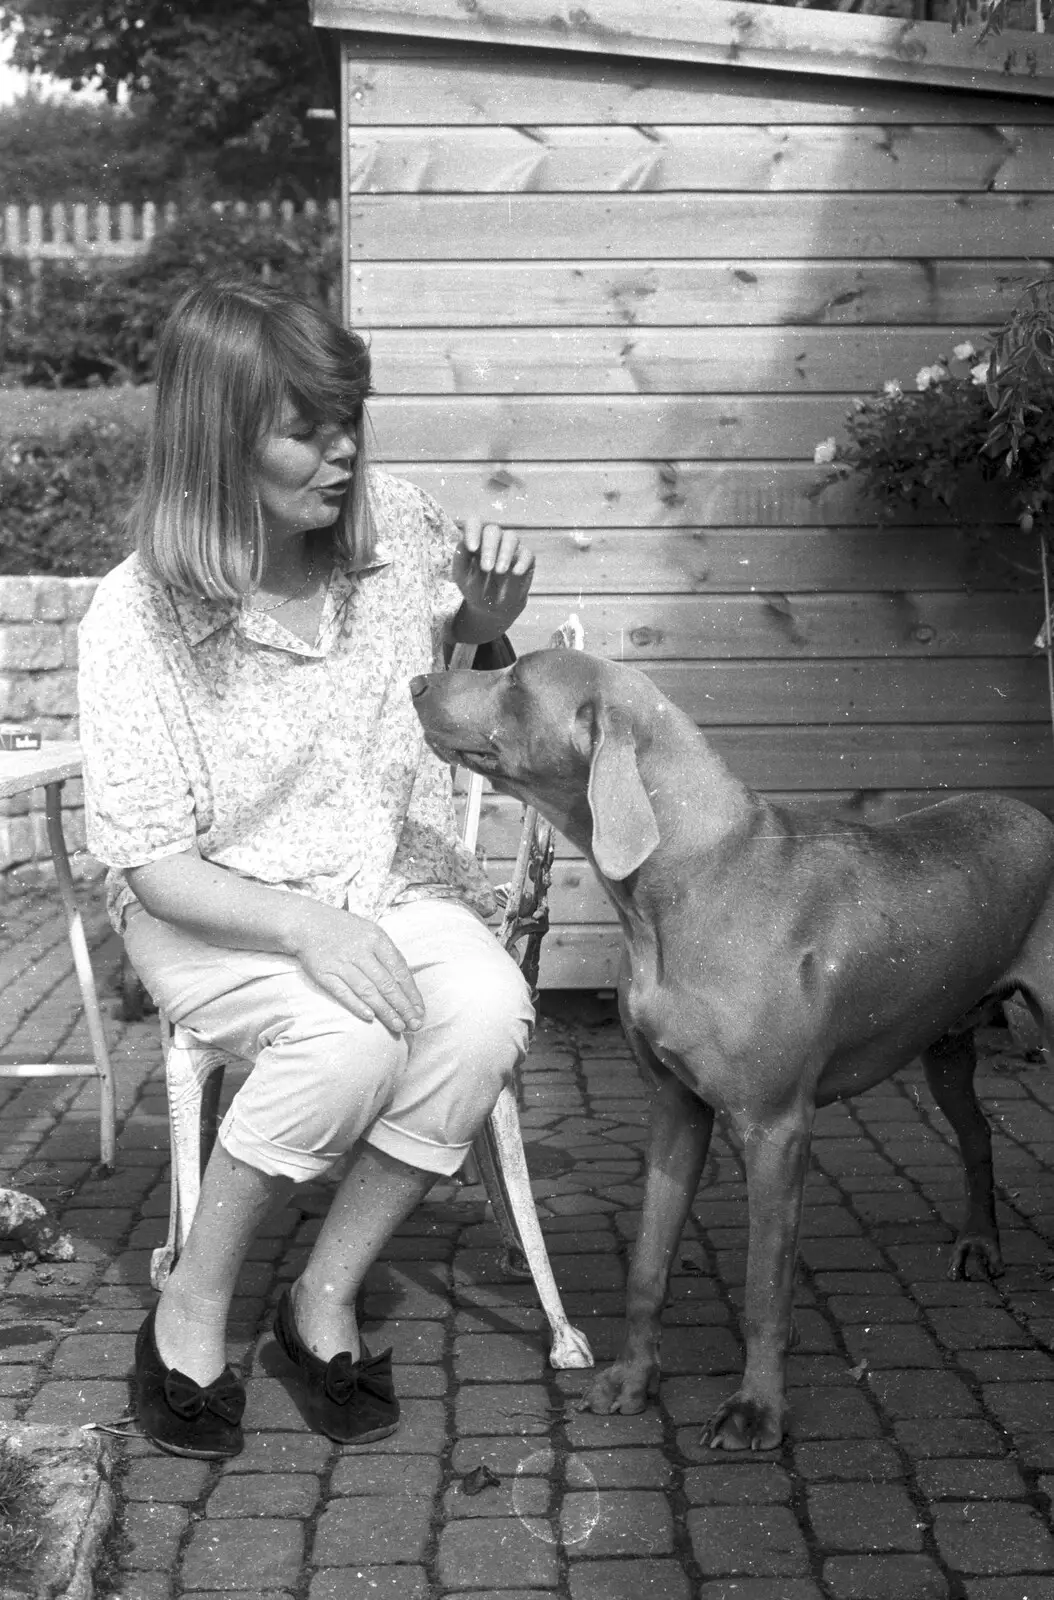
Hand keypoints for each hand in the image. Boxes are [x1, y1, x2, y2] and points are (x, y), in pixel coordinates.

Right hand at [290, 903, 424, 1033]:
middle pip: (386, 983)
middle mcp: (360, 950)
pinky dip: (356, 1005)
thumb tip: (408, 983)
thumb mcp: (371, 932)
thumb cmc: (346, 930)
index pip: (399, 970)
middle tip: (414, 1024)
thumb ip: (388, 955)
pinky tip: (370, 1018)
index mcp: (377, 939)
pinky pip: (343, 992)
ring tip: (398, 1026)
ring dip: (384, 1010)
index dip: (411, 993)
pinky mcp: (324, 972)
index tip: (420, 1011)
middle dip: (403, 1006)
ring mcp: (341, 962)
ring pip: (367, 990)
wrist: (307, 922)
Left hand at [451, 517, 534, 628]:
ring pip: (511, 537)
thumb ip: (459, 562)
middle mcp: (493, 538)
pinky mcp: (525, 557)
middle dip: (489, 548)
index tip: (472, 548)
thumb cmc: (474, 587)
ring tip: (500, 571)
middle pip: (493, 530)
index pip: (474, 523)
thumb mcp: (462, 578)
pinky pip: (527, 553)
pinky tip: (516, 572)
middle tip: (486, 568)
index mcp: (475, 538)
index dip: (473, 531)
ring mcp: (510, 546)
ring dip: (505, 553)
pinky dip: (522, 562)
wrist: (492, 607)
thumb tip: (462, 546)